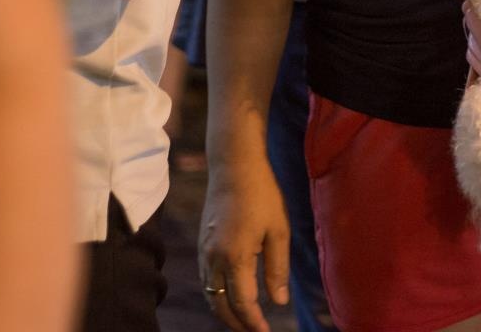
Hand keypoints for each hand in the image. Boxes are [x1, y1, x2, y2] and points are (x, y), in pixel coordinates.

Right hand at [198, 153, 290, 331]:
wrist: (233, 165)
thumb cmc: (262, 195)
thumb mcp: (278, 231)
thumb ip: (277, 269)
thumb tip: (278, 302)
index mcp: (235, 257)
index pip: (243, 303)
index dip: (254, 323)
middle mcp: (214, 258)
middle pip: (220, 304)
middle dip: (237, 323)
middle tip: (255, 331)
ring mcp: (204, 251)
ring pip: (209, 293)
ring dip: (224, 310)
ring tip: (244, 319)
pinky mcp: (202, 243)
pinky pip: (206, 279)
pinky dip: (216, 294)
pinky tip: (231, 294)